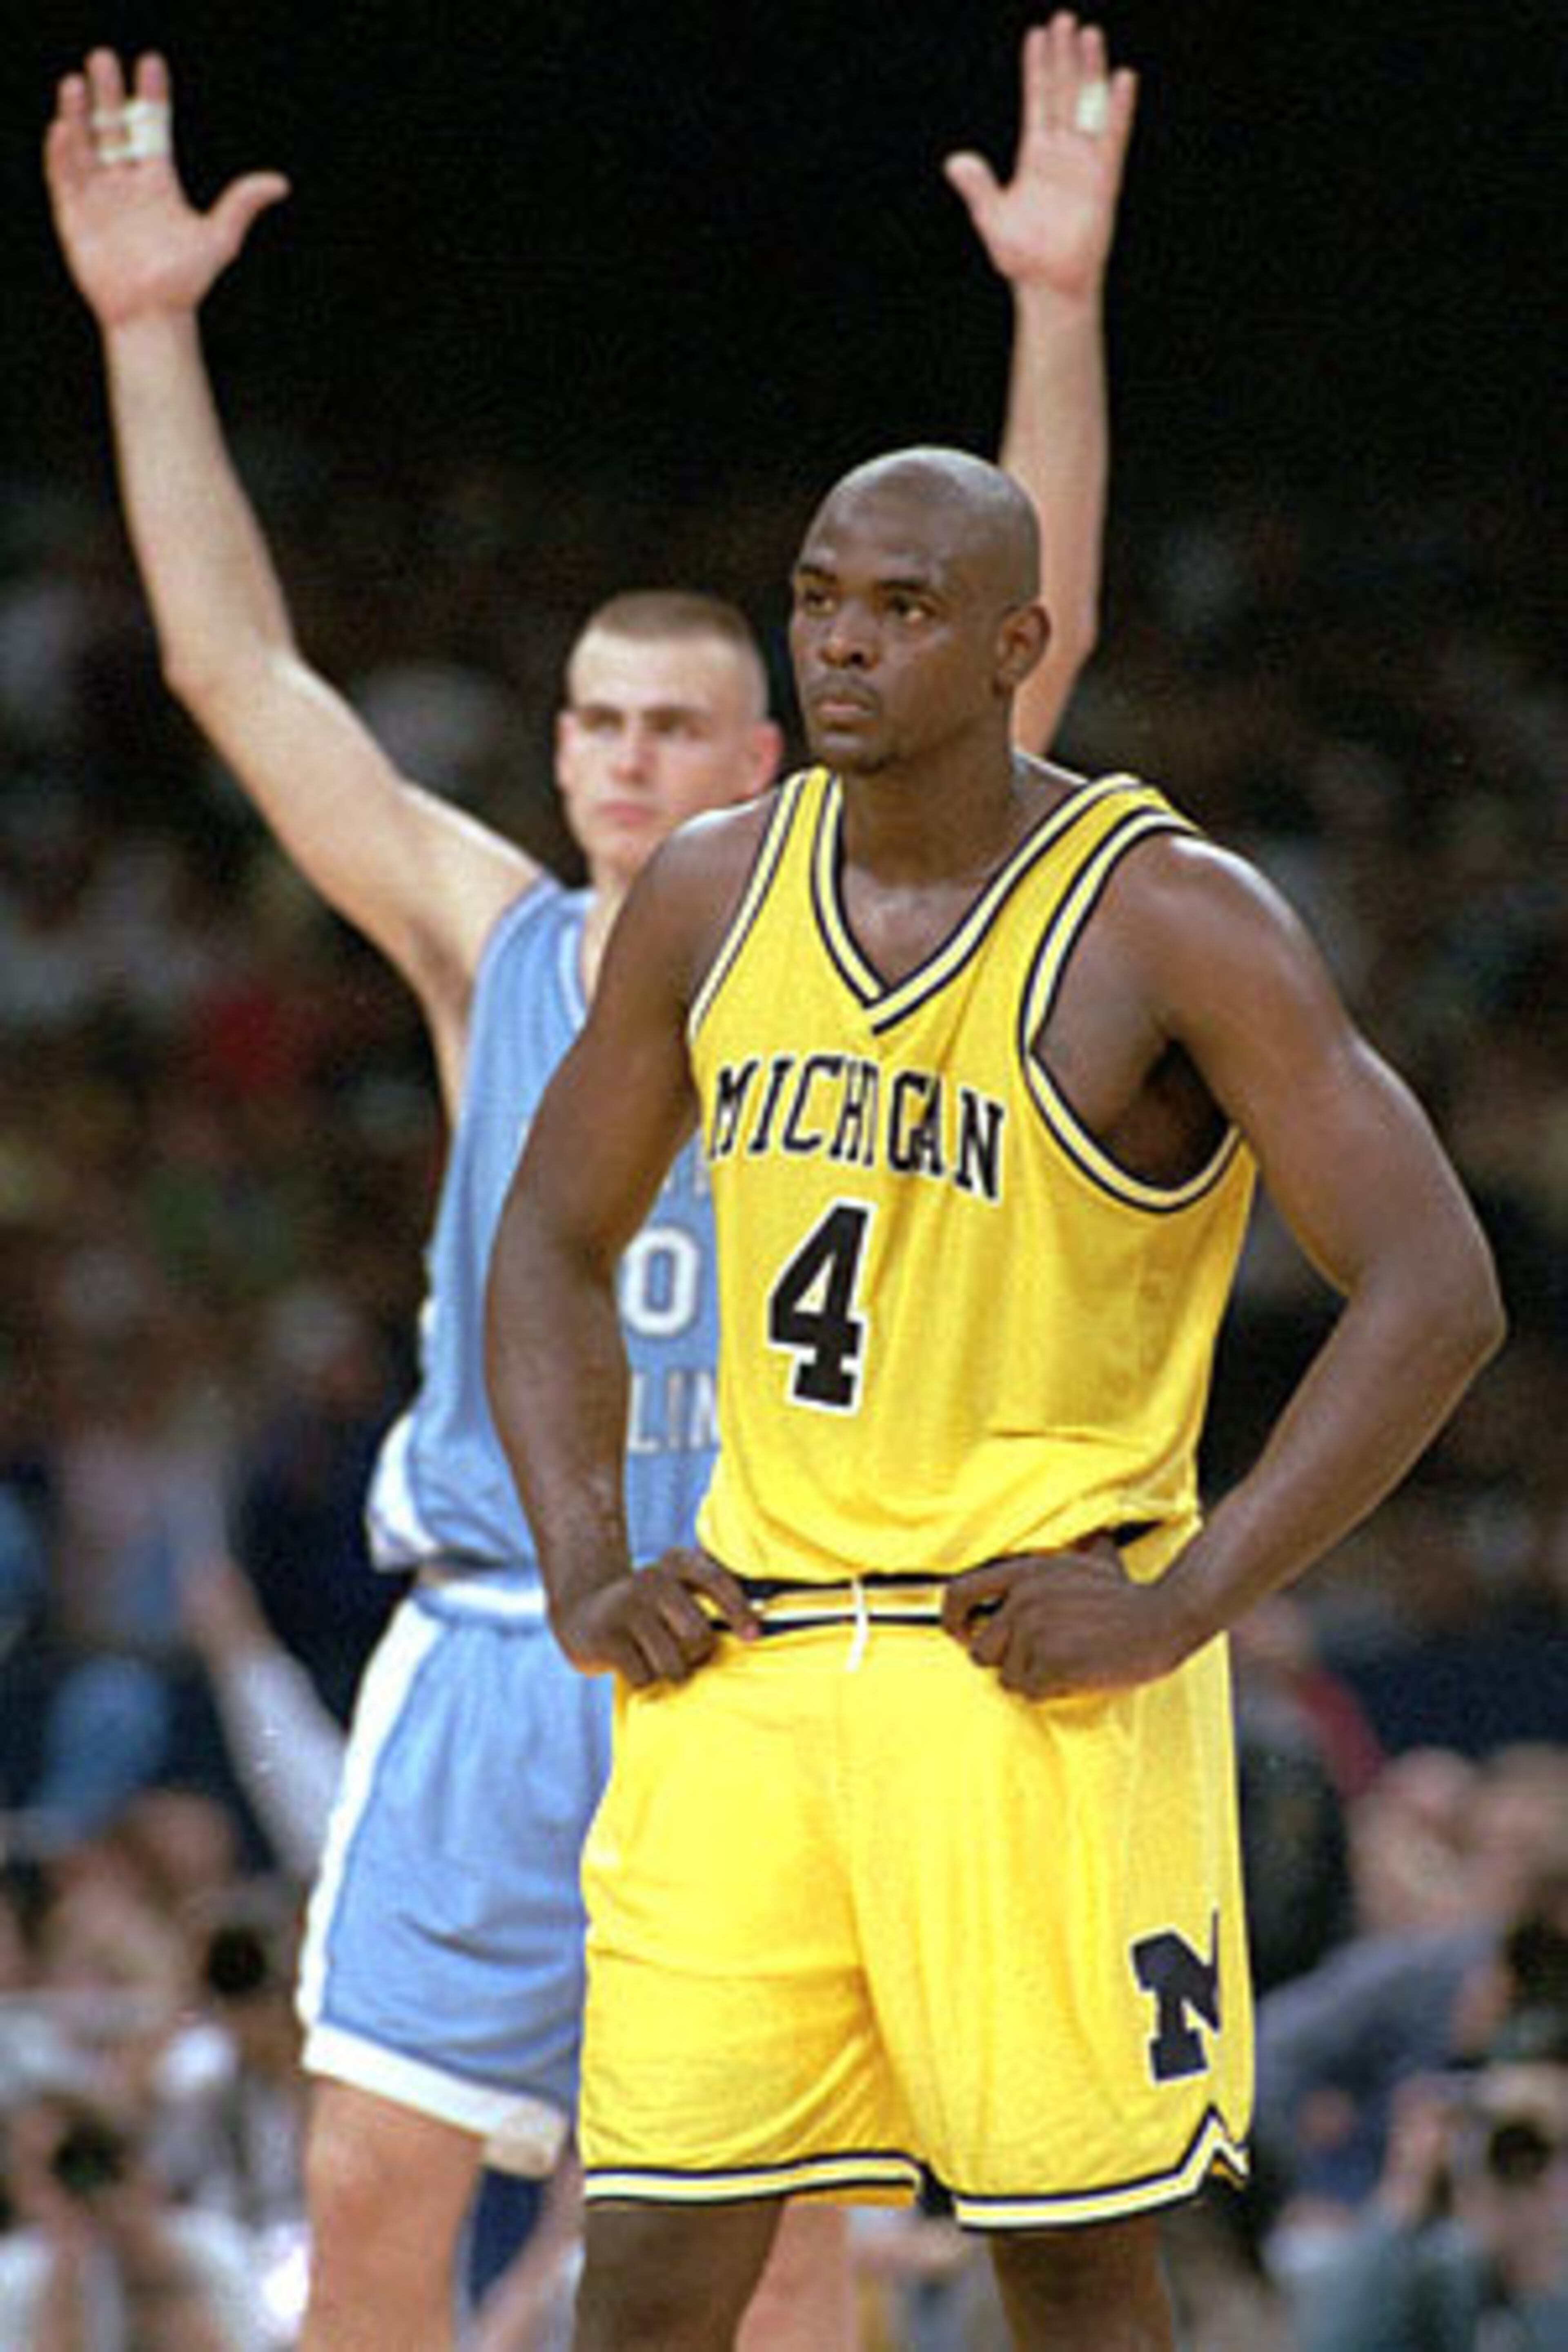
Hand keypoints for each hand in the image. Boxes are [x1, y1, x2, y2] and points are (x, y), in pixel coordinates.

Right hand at [45, 49, 288, 327]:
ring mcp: (98, 195)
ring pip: (84, 144)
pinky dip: (62, 152)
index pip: (151, 125)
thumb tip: (280, 182)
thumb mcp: (219, 239)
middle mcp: (125, 181)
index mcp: (157, 180)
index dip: (150, 95)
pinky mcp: (73, 213)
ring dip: (78, 114)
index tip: (150, 63)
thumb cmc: (185, 282)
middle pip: (113, 125)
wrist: (152, 315)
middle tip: (104, 58)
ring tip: (75, 84)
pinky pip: (64, 176)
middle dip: (108, 93)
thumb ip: (241, 205)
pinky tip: (63, 128)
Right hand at [553, 1550, 759, 1687]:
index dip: (739, 1611)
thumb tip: (756, 1624)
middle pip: (698, 1635)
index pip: (716, 1581)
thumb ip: (710, 1596)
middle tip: (682, 1652)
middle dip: (696, 1654)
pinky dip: (644, 1680)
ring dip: (669, 1672)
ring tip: (653, 1657)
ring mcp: (626, 1608)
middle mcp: (650, 1579)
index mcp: (674, 1564)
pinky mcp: (607, 1639)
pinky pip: (645, 1677)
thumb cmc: (646, 1609)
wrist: (582, 1612)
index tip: (753, 1636)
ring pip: (673, 1662)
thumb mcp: (675, 1590)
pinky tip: (631, 1663)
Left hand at [942, 1533, 1181, 1696]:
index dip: (951, 1619)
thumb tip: (1083, 1537)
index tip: (960, 1633)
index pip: (958, 1593)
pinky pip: (1029, 1691)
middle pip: (980, 1649)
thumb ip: (1067, 1554)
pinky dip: (1049, 1690)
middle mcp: (1022, 1599)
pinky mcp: (1050, 1661)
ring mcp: (1035, 1631)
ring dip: (1030, 1679)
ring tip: (1063, 1664)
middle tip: (1038, 1659)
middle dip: (1005, 1661)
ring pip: (1006, 1676)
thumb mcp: (1090, 1559)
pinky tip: (1073, 1675)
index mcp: (1025, 1573)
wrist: (1163, 1617)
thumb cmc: (1128, 1595)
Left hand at [944, 14, 1136, 300]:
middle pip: (1064, 92)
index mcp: (1035, 155)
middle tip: (1066, 19)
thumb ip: (978, 187)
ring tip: (1090, 34)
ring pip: (1088, 105)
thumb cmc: (1022, 257)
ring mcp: (1085, 162)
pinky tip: (1121, 79)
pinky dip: (1118, 109)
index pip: (1037, 100)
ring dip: (1090, 70)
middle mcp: (1062, 152)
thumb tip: (955, 162)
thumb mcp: (992, 218)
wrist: (1049, 286)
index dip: (1037, 68)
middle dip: (1065, 56)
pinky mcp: (1104, 178)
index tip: (1038, 34)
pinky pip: (1113, 137)